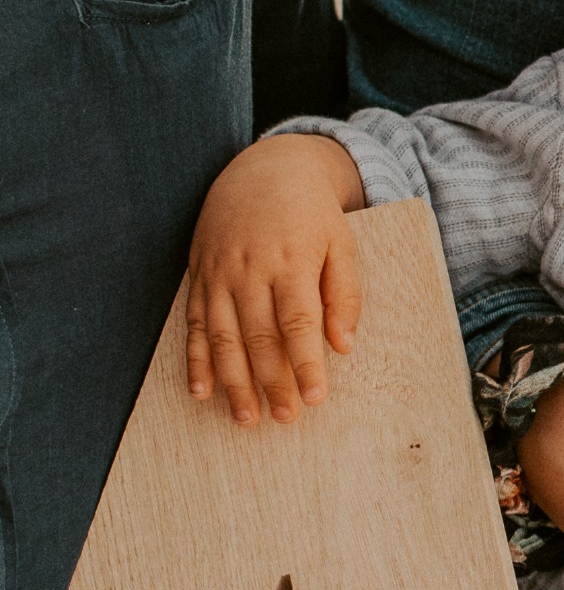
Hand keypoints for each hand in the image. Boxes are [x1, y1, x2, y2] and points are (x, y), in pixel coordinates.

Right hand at [186, 134, 363, 424]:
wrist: (262, 170)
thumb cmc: (310, 214)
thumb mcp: (340, 244)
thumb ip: (344, 293)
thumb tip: (343, 346)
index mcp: (290, 261)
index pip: (298, 322)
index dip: (305, 363)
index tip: (314, 399)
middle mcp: (249, 270)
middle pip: (258, 335)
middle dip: (271, 381)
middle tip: (284, 418)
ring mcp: (219, 274)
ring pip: (222, 336)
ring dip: (232, 381)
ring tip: (245, 418)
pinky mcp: (199, 276)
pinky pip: (193, 323)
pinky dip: (194, 359)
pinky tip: (200, 391)